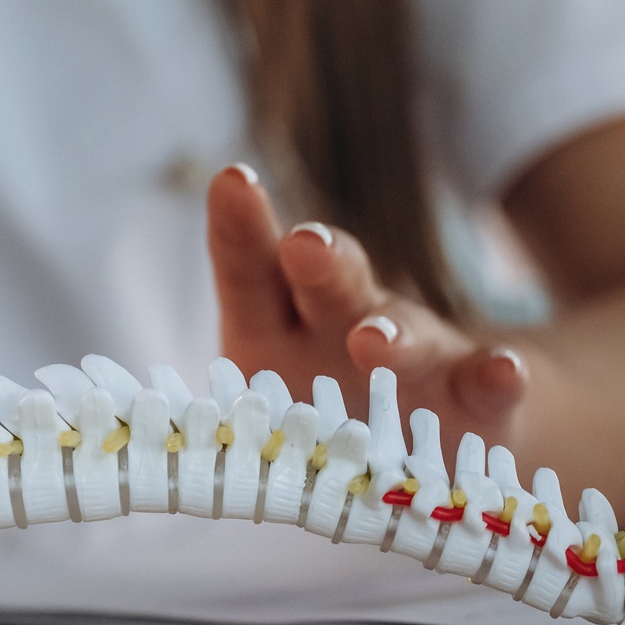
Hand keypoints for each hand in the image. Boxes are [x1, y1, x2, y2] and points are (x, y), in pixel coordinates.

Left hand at [206, 164, 527, 451]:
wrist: (439, 444)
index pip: (251, 272)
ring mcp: (417, 363)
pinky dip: (495, 378)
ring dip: (391, 333)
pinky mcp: (477, 405)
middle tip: (305, 247)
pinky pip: (486, 388)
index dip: (241, 229)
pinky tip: (502, 370)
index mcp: (279, 329)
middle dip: (319, 262)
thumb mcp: (266, 401)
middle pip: (329, 285)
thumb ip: (223, 406)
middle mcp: (346, 327)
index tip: (234, 180)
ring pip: (404, 336)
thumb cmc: (327, 411)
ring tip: (374, 339)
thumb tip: (122, 435)